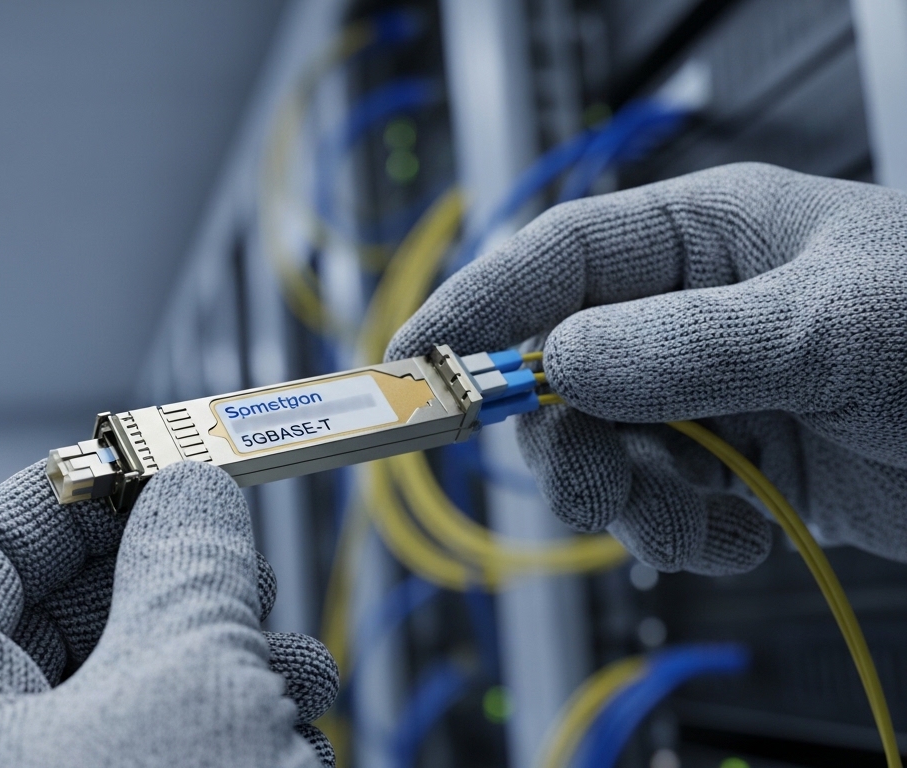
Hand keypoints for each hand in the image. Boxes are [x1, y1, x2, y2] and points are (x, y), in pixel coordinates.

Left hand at [0, 460, 337, 767]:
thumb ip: (189, 565)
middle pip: (57, 623)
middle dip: (168, 581)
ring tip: (294, 667)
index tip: (154, 452)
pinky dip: (224, 726)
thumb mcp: (183, 686)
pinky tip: (292, 728)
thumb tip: (196, 491)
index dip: (69, 490)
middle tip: (240, 553)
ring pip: (122, 692)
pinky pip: (155, 752)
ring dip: (219, 659)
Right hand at [388, 162, 906, 573]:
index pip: (556, 258)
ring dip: (633, 501)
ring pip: (600, 449)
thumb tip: (564, 362)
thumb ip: (691, 343)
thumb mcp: (835, 327)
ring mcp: (712, 392)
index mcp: (708, 236)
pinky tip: (741, 532)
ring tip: (700, 517)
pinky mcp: (737, 466)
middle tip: (599, 478)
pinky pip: (656, 505)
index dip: (476, 307)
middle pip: (560, 370)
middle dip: (570, 437)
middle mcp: (695, 313)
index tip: (416, 364)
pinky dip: (682, 536)